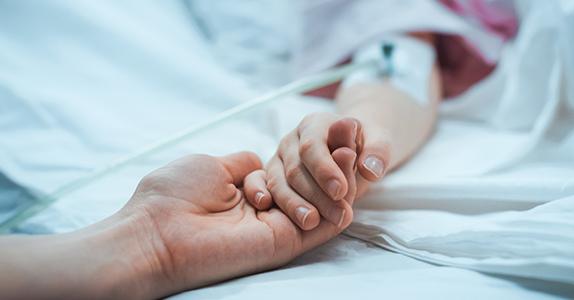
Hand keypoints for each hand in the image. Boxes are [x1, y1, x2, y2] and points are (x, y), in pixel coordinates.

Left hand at [119, 151, 356, 296]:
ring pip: (322, 203)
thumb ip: (244, 164)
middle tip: (349, 132)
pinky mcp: (284, 243)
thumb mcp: (212, 166)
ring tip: (351, 147)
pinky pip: (323, 225)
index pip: (292, 172)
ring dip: (342, 175)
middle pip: (311, 185)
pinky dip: (341, 200)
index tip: (331, 127)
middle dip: (333, 159)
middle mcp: (266, 211)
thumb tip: (261, 163)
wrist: (156, 231)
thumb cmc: (173, 196)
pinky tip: (350, 173)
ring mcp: (277, 228)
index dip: (314, 152)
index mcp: (248, 193)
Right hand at [248, 112, 391, 230]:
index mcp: (316, 124)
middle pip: (296, 168)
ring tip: (311, 223)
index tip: (340, 191)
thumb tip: (371, 169)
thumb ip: (378, 153)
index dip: (324, 170)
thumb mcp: (380, 144)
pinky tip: (273, 213)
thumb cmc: (364, 147)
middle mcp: (292, 140)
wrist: (352, 152)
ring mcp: (279, 159)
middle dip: (316, 195)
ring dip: (294, 205)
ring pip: (279, 182)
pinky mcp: (273, 177)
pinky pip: (264, 189)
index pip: (313, 146)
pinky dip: (268, 200)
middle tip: (338, 217)